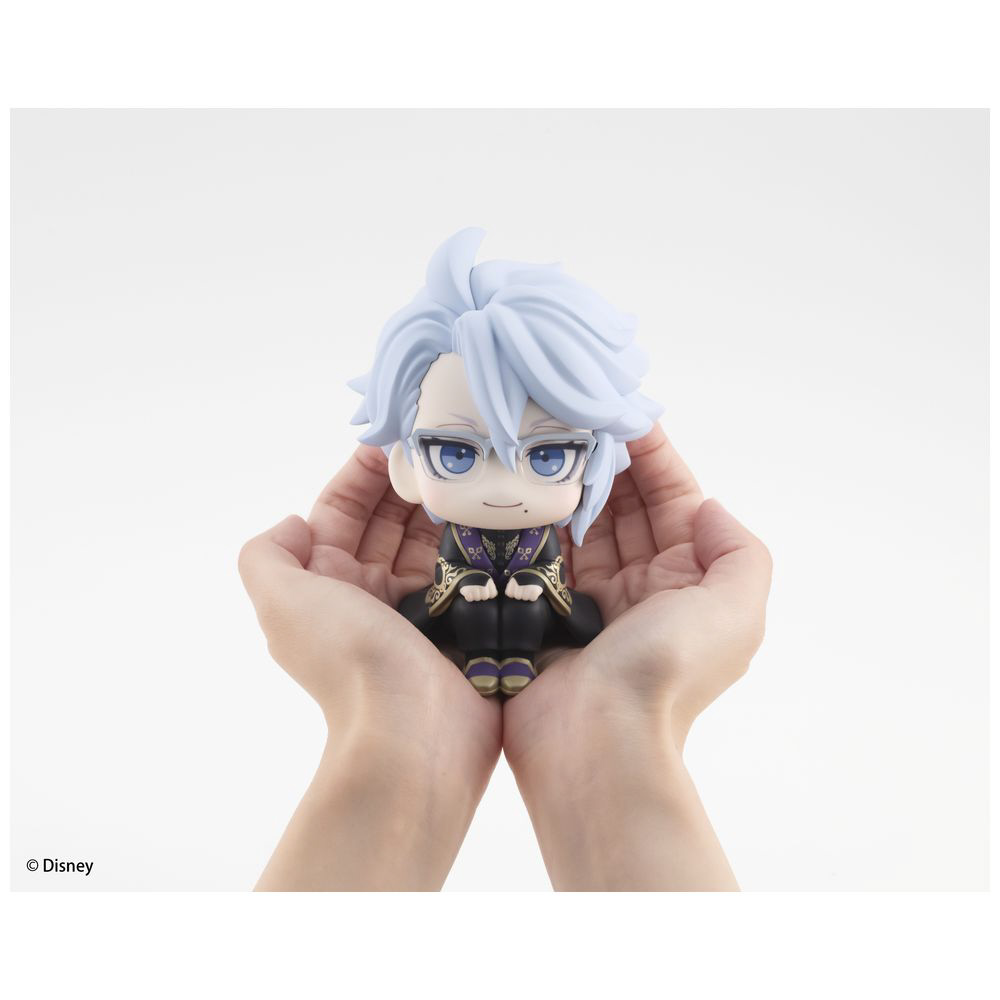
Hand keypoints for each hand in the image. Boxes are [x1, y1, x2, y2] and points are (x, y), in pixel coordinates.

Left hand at [238, 446, 501, 889]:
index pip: (340, 511)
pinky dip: (480, 537)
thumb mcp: (283, 602)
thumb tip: (293, 523)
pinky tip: (500, 507)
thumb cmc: (348, 662)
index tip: (396, 439)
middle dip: (411, 480)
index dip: (362, 474)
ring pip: (432, 538)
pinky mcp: (463, 619)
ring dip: (449, 503)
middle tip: (447, 446)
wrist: (414, 736)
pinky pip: (469, 566)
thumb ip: (267, 556)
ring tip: (477, 468)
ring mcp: (420, 607)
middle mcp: (370, 593)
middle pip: (390, 520)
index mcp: (327, 584)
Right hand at [502, 424, 770, 889]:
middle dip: (602, 460)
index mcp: (689, 580)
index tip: (621, 412)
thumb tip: (707, 506)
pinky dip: (531, 518)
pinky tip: (513, 483)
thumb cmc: (668, 673)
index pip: (673, 499)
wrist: (595, 744)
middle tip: (569, 415)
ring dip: (565, 482)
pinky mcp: (543, 608)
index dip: (653, 456)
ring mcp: (590, 597)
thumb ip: (738, 551)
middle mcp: (642, 584)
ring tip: (538, 438)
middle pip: (623, 505)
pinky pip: (540, 551)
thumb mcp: (736, 610)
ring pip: (579, 524)